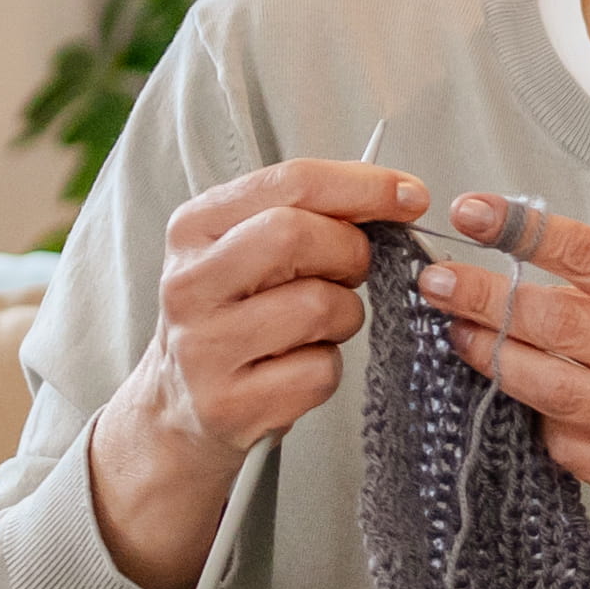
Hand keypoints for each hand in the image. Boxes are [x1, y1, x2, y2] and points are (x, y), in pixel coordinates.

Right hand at [83, 156, 430, 588]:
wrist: (180, 404)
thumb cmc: (236, 313)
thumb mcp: (252, 248)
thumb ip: (312, 213)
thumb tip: (399, 196)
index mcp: (194, 228)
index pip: (291, 183)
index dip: (363, 186)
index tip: (409, 196)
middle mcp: (189, 283)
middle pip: (297, 236)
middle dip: (350, 251)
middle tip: (355, 270)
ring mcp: (203, 347)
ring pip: (319, 307)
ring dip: (345, 316)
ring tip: (319, 325)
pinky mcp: (228, 405)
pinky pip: (320, 371)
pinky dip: (327, 367)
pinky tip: (298, 366)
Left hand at [414, 193, 589, 566]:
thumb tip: (526, 268)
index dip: (526, 232)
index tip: (474, 213)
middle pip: (562, 324)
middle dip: (486, 298)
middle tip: (438, 282)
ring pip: (555, 389)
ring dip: (493, 359)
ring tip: (457, 336)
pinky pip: (569, 447)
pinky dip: (539, 424)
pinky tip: (526, 405)